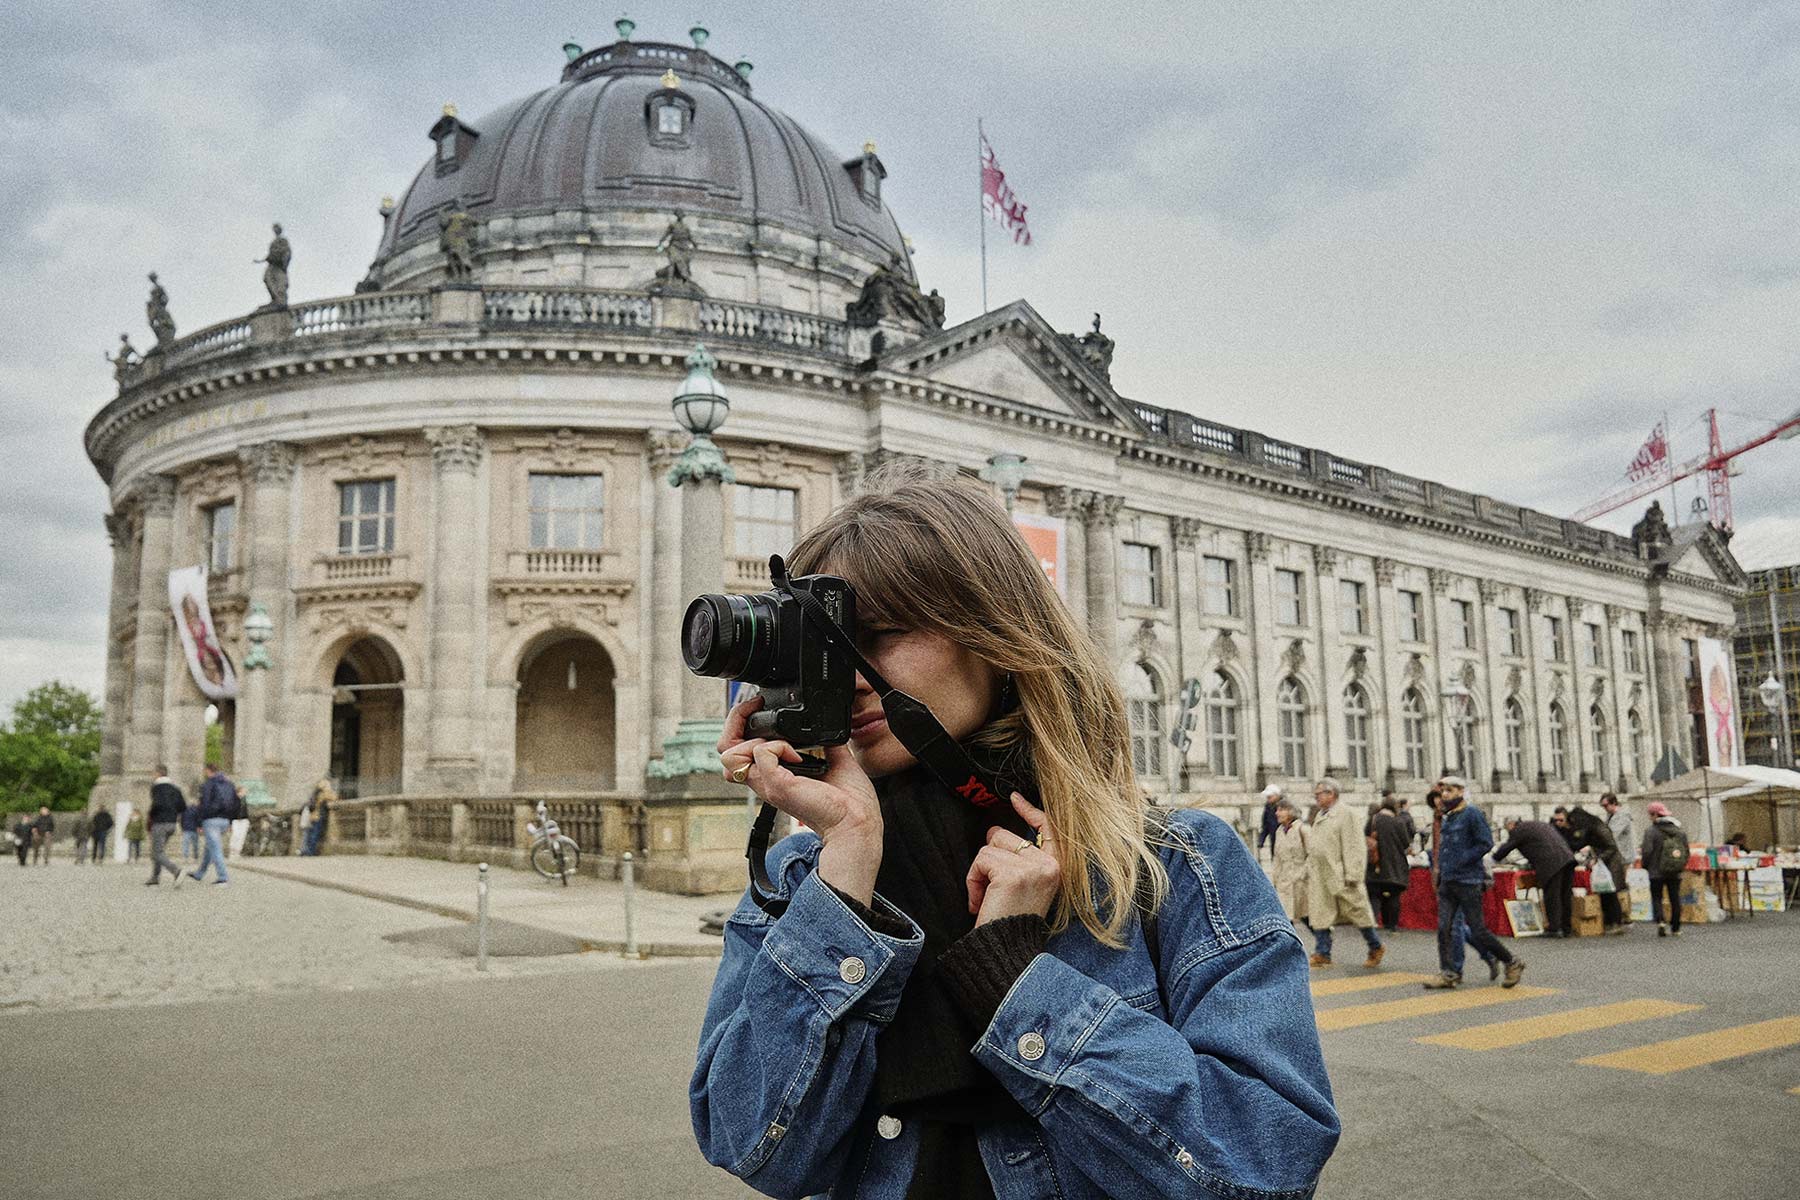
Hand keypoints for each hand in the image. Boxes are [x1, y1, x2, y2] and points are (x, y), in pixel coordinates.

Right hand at [718, 695, 882, 903]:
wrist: (858, 821)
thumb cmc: (848, 800)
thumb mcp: (830, 760)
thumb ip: (820, 742)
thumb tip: (824, 725)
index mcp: (774, 774)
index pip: (737, 749)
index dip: (742, 725)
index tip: (761, 708)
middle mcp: (765, 780)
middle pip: (724, 748)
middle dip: (736, 722)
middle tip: (759, 711)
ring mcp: (769, 783)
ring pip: (730, 752)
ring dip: (754, 736)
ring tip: (784, 742)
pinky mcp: (779, 785)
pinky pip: (762, 752)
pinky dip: (779, 745)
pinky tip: (801, 756)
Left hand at [966, 793, 1061, 926]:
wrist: (1006, 951)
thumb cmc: (1011, 922)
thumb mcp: (1027, 885)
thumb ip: (1022, 859)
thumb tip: (997, 830)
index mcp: (1058, 867)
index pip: (1048, 828)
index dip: (1030, 810)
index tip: (1014, 798)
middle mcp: (1051, 865)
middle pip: (1005, 835)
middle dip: (990, 859)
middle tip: (992, 891)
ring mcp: (1034, 868)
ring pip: (990, 846)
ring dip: (979, 872)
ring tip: (987, 899)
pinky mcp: (1012, 874)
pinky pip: (981, 860)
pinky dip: (973, 881)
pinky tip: (980, 903)